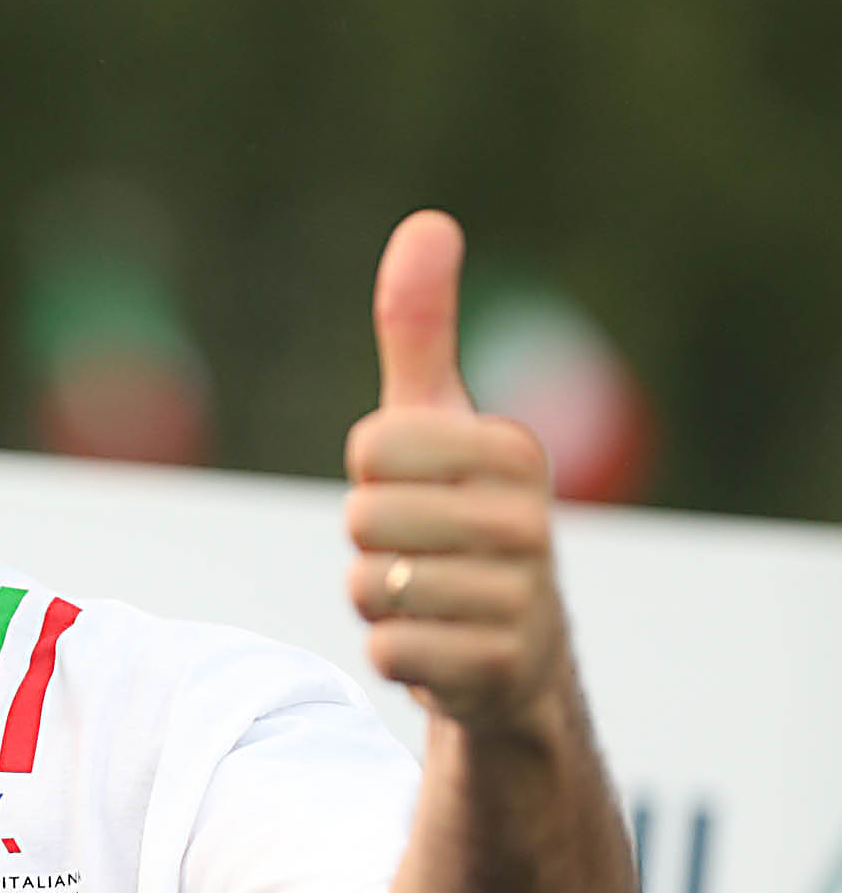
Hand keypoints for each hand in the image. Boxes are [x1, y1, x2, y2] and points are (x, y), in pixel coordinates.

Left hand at [344, 210, 567, 733]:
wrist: (513, 657)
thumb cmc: (460, 519)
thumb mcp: (440, 423)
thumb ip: (421, 330)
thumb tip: (428, 222)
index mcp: (514, 450)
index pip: (373, 447)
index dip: (371, 474)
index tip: (412, 489)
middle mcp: (530, 522)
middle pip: (363, 518)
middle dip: (367, 543)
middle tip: (414, 553)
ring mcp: (520, 600)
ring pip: (369, 587)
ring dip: (374, 600)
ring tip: (424, 599)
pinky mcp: (497, 670)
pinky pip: (387, 650)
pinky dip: (391, 653)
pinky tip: (432, 646)